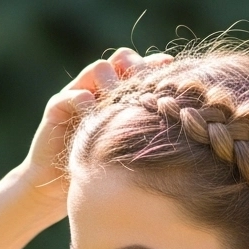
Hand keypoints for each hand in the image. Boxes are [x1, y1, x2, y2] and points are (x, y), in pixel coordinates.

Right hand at [15, 47, 173, 226]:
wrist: (58, 189)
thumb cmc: (103, 172)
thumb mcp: (132, 151)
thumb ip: (151, 133)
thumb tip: (191, 125)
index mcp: (122, 96)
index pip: (142, 68)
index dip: (157, 66)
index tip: (174, 72)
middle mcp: (102, 89)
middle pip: (122, 60)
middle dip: (137, 67)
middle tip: (148, 83)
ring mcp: (79, 95)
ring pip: (99, 69)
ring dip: (113, 81)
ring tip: (122, 100)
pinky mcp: (57, 108)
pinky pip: (73, 94)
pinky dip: (84, 98)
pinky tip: (93, 111)